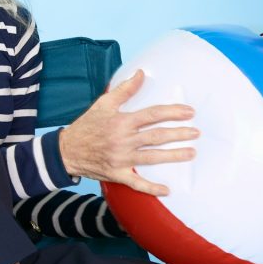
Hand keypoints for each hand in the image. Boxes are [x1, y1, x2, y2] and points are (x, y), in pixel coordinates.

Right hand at [58, 70, 197, 195]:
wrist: (66, 151)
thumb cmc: (87, 126)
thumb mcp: (103, 104)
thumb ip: (124, 89)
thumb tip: (141, 73)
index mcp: (121, 122)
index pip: (152, 115)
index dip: (172, 112)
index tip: (189, 112)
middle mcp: (123, 140)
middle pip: (156, 137)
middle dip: (179, 134)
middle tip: (196, 133)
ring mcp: (121, 159)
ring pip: (152, 158)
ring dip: (173, 156)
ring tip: (191, 153)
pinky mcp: (117, 174)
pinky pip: (137, 183)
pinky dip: (151, 188)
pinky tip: (167, 190)